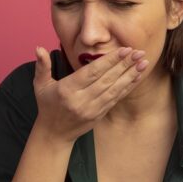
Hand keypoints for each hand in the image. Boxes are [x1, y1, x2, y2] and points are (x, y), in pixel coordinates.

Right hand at [32, 45, 148, 143]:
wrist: (54, 134)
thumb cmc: (48, 105)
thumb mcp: (40, 85)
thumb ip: (42, 66)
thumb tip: (39, 48)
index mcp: (67, 90)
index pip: (92, 73)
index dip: (109, 61)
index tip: (124, 50)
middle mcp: (81, 100)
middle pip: (107, 80)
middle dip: (124, 65)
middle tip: (139, 52)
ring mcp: (92, 109)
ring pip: (114, 90)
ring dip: (130, 75)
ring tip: (143, 62)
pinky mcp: (99, 115)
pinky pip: (116, 99)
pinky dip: (127, 87)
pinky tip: (137, 77)